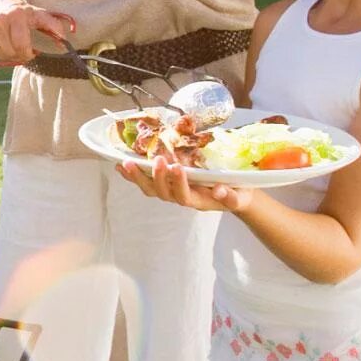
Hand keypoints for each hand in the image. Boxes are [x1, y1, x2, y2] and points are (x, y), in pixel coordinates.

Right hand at [0, 0, 75, 66]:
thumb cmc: (22, 13)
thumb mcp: (39, 14)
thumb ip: (53, 26)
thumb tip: (65, 43)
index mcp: (22, 13)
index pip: (24, 43)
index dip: (29, 54)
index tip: (33, 53)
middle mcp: (4, 17)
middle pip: (14, 51)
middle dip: (21, 55)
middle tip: (23, 51)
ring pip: (2, 54)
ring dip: (8, 55)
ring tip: (11, 46)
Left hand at [118, 157, 254, 212]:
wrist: (233, 196)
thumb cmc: (237, 194)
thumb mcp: (239, 197)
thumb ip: (230, 196)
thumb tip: (218, 190)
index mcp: (198, 200)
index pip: (184, 195)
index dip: (179, 183)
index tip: (178, 167)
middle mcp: (181, 197)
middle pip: (163, 193)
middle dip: (158, 177)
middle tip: (157, 160)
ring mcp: (172, 192)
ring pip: (151, 189)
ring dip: (138, 177)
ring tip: (126, 164)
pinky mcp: (167, 184)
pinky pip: (147, 182)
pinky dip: (134, 175)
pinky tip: (121, 166)